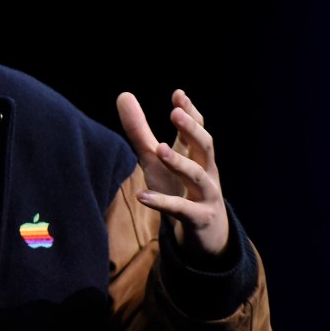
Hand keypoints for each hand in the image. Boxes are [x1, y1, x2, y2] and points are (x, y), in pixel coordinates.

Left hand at [115, 89, 229, 258]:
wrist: (205, 236)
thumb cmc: (178, 190)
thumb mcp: (156, 161)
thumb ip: (140, 131)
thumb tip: (123, 94)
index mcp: (197, 156)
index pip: (198, 129)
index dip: (190, 112)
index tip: (178, 94)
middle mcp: (206, 172)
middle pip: (205, 147)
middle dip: (192, 130)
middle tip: (175, 114)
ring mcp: (206, 196)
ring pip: (197, 176)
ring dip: (180, 162)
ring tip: (160, 150)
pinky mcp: (198, 219)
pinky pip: (181, 209)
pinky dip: (161, 202)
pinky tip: (141, 195)